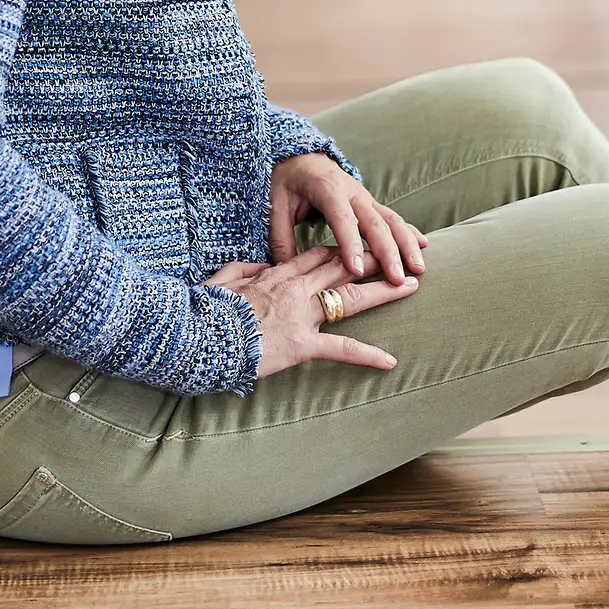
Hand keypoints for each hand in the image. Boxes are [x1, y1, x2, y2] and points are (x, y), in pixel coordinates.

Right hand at [206, 246, 418, 377]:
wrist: (198, 335)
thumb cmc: (205, 310)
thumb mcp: (222, 280)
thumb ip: (244, 269)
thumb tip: (259, 267)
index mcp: (276, 274)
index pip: (317, 254)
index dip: (343, 249)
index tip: (360, 248)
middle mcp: (294, 289)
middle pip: (342, 267)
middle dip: (373, 259)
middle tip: (398, 256)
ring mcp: (300, 315)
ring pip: (351, 297)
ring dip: (384, 291)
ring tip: (410, 286)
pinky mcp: (301, 344)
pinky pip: (341, 348)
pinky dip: (367, 355)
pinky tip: (389, 361)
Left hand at [270, 152, 427, 284]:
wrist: (300, 156)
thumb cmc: (287, 181)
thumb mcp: (275, 204)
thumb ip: (280, 237)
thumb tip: (283, 271)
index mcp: (327, 189)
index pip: (341, 219)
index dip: (350, 244)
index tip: (357, 271)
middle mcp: (351, 191)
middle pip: (374, 221)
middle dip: (388, 251)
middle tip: (396, 278)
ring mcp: (365, 196)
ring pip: (391, 219)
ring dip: (406, 243)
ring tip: (418, 268)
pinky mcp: (371, 203)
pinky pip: (393, 217)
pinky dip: (410, 231)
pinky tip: (425, 245)